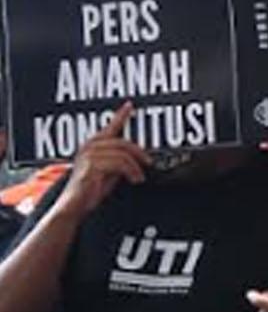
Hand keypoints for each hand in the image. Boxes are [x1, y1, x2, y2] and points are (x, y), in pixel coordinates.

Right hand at [54, 104, 149, 219]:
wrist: (75, 206)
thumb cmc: (90, 191)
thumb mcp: (109, 172)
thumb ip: (119, 161)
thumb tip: (136, 156)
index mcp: (93, 146)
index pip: (109, 127)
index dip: (120, 114)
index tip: (130, 105)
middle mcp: (89, 147)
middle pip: (122, 141)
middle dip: (138, 152)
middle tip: (148, 163)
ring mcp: (88, 156)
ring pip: (123, 153)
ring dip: (135, 166)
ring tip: (139, 177)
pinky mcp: (91, 166)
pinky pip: (120, 163)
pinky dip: (131, 171)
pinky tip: (135, 180)